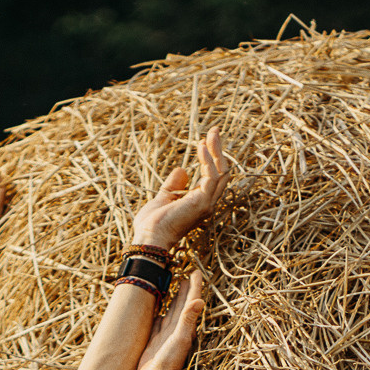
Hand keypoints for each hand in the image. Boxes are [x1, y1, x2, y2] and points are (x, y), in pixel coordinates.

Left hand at [130, 129, 229, 250]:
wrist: (148, 237)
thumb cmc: (153, 224)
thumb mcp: (164, 198)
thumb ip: (174, 185)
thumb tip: (182, 170)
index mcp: (199, 203)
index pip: (213, 177)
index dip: (211, 158)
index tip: (204, 141)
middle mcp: (207, 203)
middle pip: (221, 173)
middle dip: (218, 151)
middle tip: (214, 132)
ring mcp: (206, 203)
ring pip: (220, 173)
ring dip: (216, 152)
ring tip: (210, 135)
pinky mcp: (202, 202)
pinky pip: (211, 177)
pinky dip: (208, 160)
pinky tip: (201, 147)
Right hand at [139, 271, 206, 369]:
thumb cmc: (169, 362)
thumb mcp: (179, 338)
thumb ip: (188, 319)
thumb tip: (199, 300)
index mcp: (185, 327)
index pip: (190, 302)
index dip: (194, 286)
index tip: (195, 272)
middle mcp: (177, 329)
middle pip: (181, 304)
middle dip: (184, 290)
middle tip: (186, 275)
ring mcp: (165, 335)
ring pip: (170, 311)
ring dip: (172, 299)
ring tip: (173, 287)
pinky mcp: (155, 340)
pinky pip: (157, 322)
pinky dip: (158, 313)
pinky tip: (157, 309)